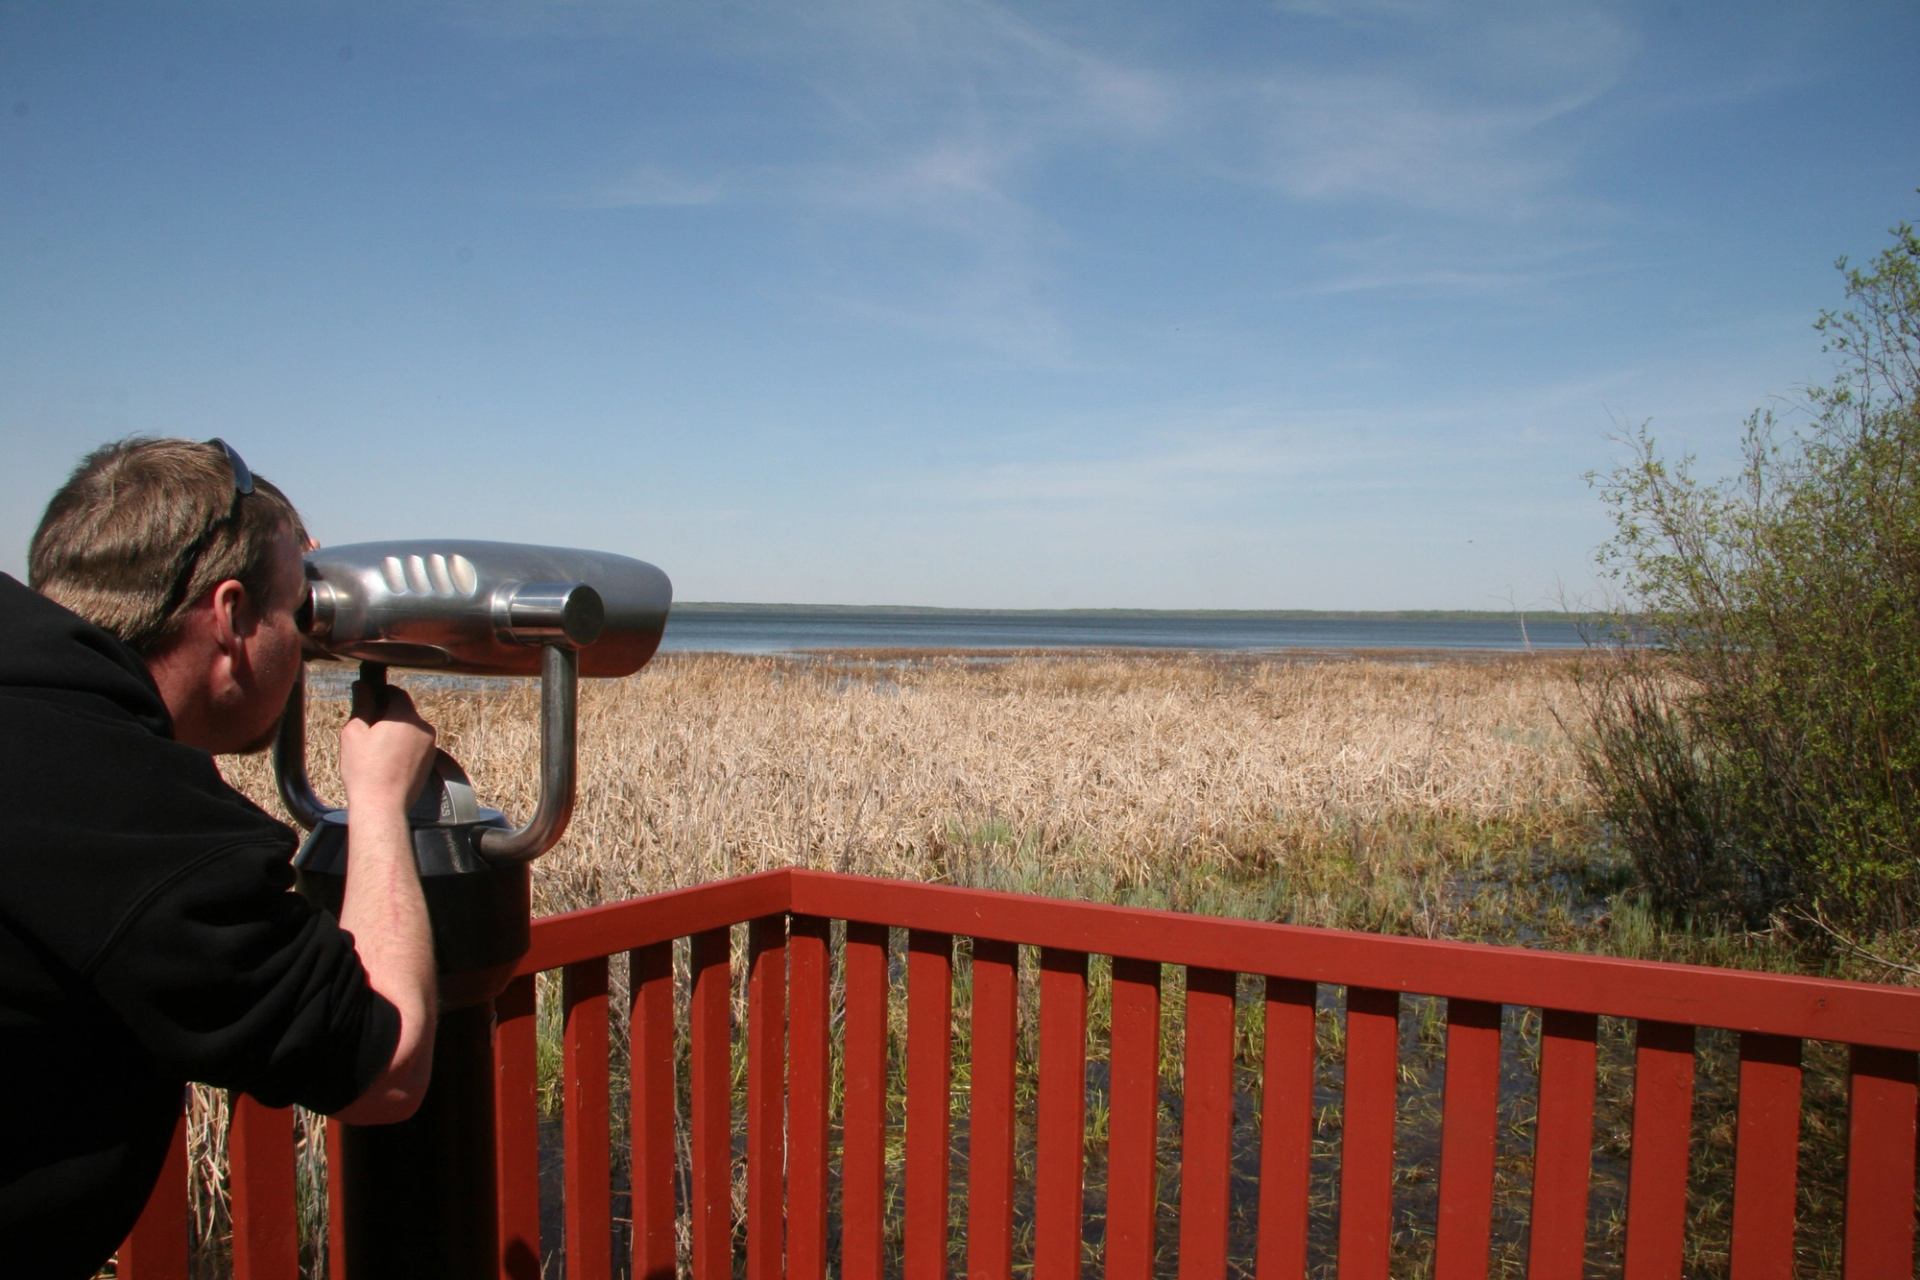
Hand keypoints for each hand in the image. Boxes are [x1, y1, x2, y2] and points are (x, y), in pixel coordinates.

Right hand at [339, 679, 437, 811]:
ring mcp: (431, 746)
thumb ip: (362, 704)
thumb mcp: (354, 732)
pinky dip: (403, 746)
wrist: (382, 806)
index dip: (379, 692)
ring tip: (375, 748)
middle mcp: (424, 728)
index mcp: (406, 717)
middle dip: (387, 715)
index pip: (395, 692)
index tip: (367, 699)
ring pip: (410, 729)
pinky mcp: (431, 761)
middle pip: (404, 711)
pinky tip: (386, 760)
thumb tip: (363, 687)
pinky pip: (415, 745)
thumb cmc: (365, 770)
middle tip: (367, 728)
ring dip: (395, 731)